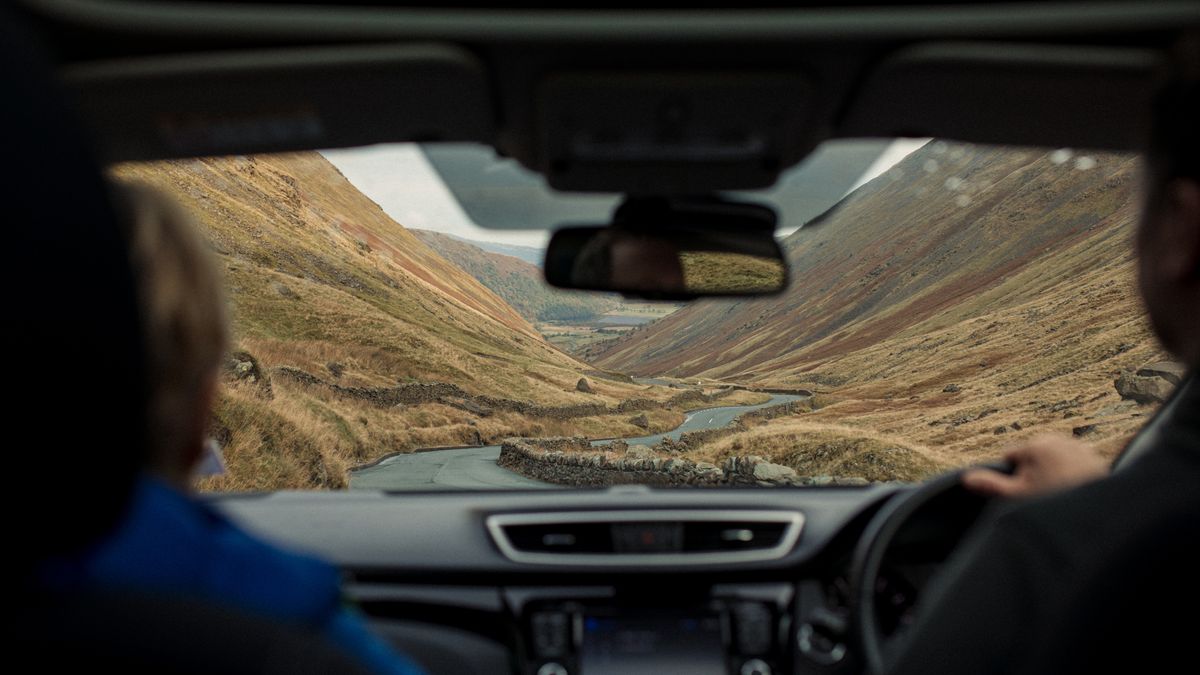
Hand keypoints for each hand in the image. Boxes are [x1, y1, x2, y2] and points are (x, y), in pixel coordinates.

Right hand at [961, 434, 1109, 497]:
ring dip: (1051, 471)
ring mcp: (1077, 446)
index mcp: (1035, 445)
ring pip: (1051, 458)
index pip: (1010, 456)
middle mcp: (1057, 439)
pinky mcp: (1093, 456)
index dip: (1013, 476)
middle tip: (1044, 494)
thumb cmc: (1053, 504)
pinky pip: (1072, 461)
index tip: (1026, 490)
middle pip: (1031, 456)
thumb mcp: (1017, 497)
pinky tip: (1075, 488)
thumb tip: (965, 479)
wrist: (1096, 512)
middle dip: (1033, 472)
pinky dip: (1071, 472)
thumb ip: (991, 485)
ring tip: (1061, 492)